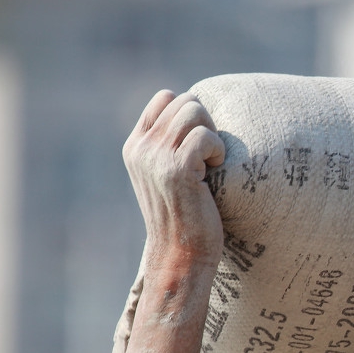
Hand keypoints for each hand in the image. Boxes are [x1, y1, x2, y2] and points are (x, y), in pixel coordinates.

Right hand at [123, 90, 226, 268]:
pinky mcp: (177, 169)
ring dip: (213, 135)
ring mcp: (156, 157)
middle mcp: (141, 148)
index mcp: (135, 146)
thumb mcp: (166, 175)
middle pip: (185, 101)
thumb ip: (169, 144)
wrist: (181, 255)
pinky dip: (218, 150)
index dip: (191, 113)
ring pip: (195, 110)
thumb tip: (196, 109)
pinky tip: (215, 171)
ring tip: (211, 163)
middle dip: (206, 123)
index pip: (166, 98)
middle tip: (210, 155)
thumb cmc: (184, 216)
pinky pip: (206, 135)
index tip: (199, 142)